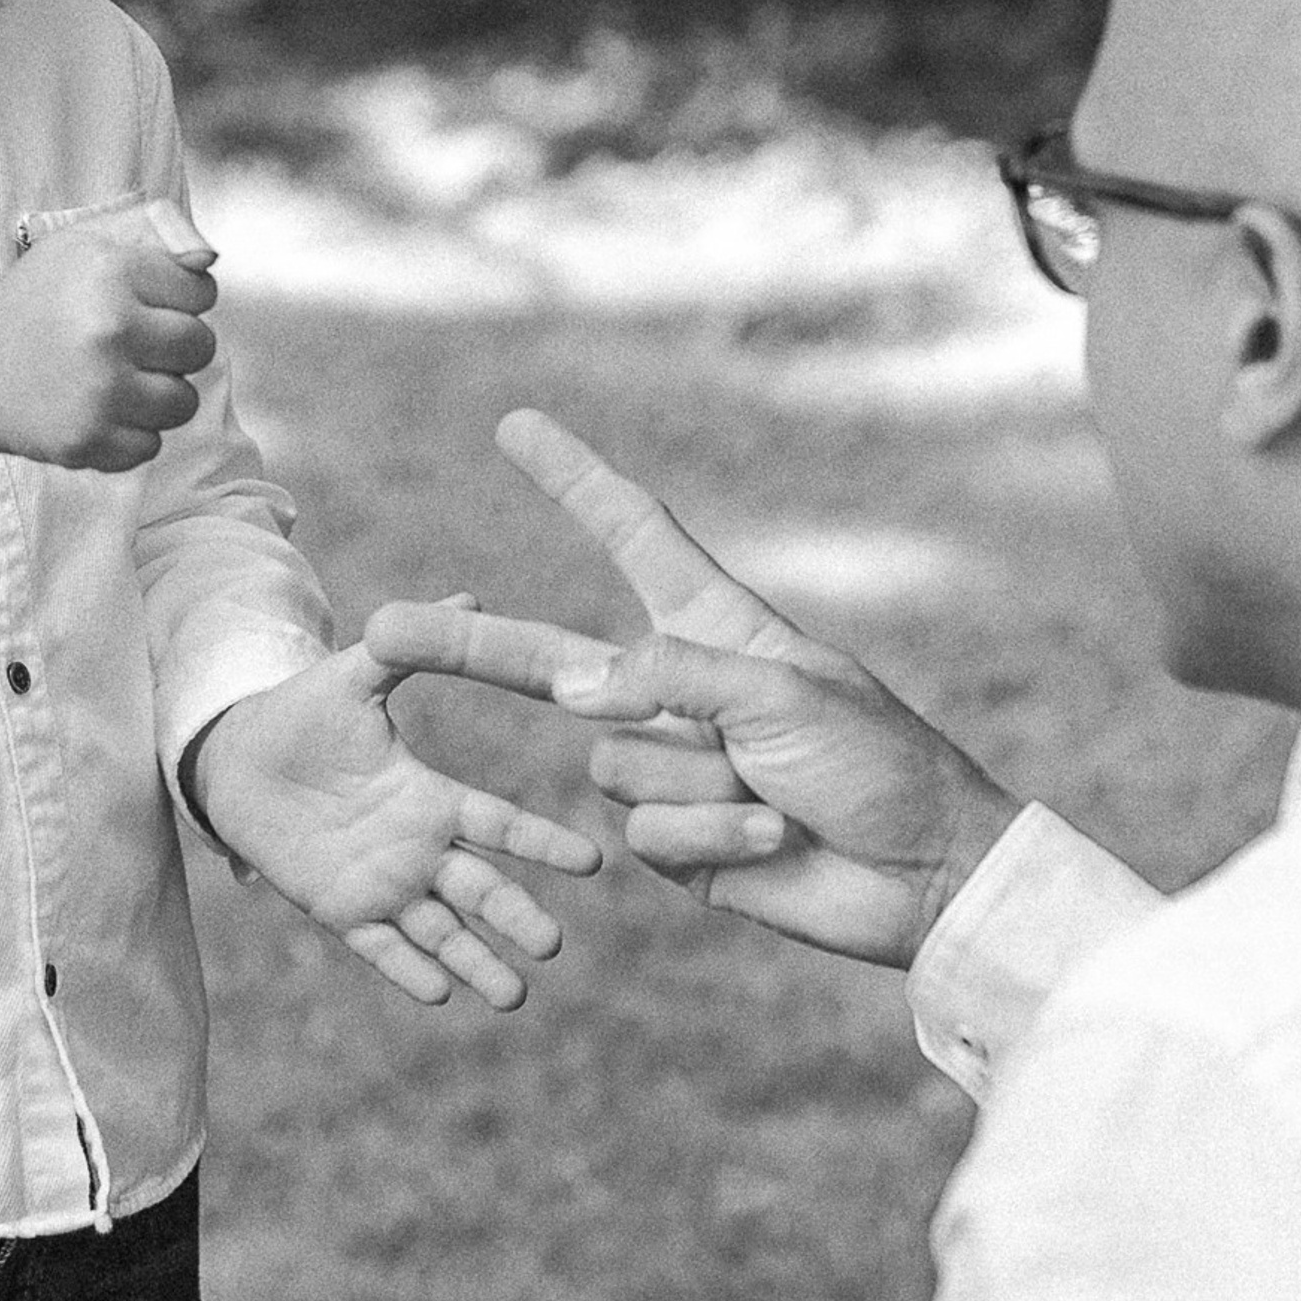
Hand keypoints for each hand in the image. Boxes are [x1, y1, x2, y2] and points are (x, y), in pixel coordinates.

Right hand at [0, 197, 220, 505]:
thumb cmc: (43, 298)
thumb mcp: (88, 242)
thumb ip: (155, 232)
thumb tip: (208, 257)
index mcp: (112, 271)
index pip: (201, 292)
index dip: (180, 298)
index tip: (146, 303)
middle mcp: (108, 329)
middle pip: (200, 346)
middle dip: (176, 347)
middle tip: (132, 344)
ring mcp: (97, 390)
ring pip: (182, 403)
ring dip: (158, 395)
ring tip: (116, 378)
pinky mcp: (85, 440)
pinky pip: (149, 446)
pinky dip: (129, 435)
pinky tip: (97, 410)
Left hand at [187, 617, 602, 1010]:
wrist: (236, 757)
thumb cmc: (302, 712)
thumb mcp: (356, 676)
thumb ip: (407, 647)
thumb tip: (472, 598)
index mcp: (429, 796)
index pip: (498, 824)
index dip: (541, 842)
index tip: (591, 861)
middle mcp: (417, 848)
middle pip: (480, 891)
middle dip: (516, 918)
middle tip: (552, 945)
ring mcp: (381, 884)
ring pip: (441, 932)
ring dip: (477, 963)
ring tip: (513, 996)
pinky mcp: (339, 911)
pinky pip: (380, 948)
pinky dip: (409, 971)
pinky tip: (439, 993)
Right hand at [365, 412, 1021, 966]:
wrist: (922, 874)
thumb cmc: (875, 760)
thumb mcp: (782, 694)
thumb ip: (672, 678)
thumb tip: (571, 688)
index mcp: (714, 625)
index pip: (630, 533)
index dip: (571, 479)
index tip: (518, 426)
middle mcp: (679, 688)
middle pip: (551, 660)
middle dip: (469, 648)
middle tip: (379, 631)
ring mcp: (673, 765)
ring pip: (612, 763)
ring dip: (697, 786)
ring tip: (775, 795)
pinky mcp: (676, 841)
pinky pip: (644, 832)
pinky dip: (708, 838)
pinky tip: (770, 842)